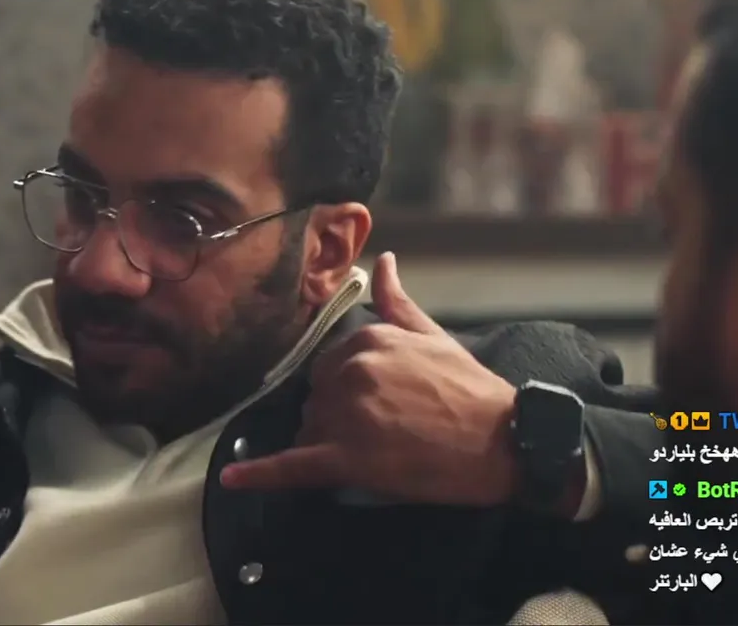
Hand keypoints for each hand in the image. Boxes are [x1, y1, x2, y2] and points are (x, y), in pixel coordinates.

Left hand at [220, 252, 519, 505]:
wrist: (505, 441)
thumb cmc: (471, 389)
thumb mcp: (432, 335)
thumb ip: (397, 300)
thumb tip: (383, 259)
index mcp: (367, 339)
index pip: (328, 364)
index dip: (345, 388)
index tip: (373, 402)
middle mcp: (351, 371)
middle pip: (316, 397)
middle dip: (336, 415)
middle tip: (379, 431)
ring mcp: (347, 416)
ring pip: (309, 429)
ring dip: (327, 443)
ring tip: (374, 452)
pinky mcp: (347, 459)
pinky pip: (292, 466)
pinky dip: (259, 474)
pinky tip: (231, 478)